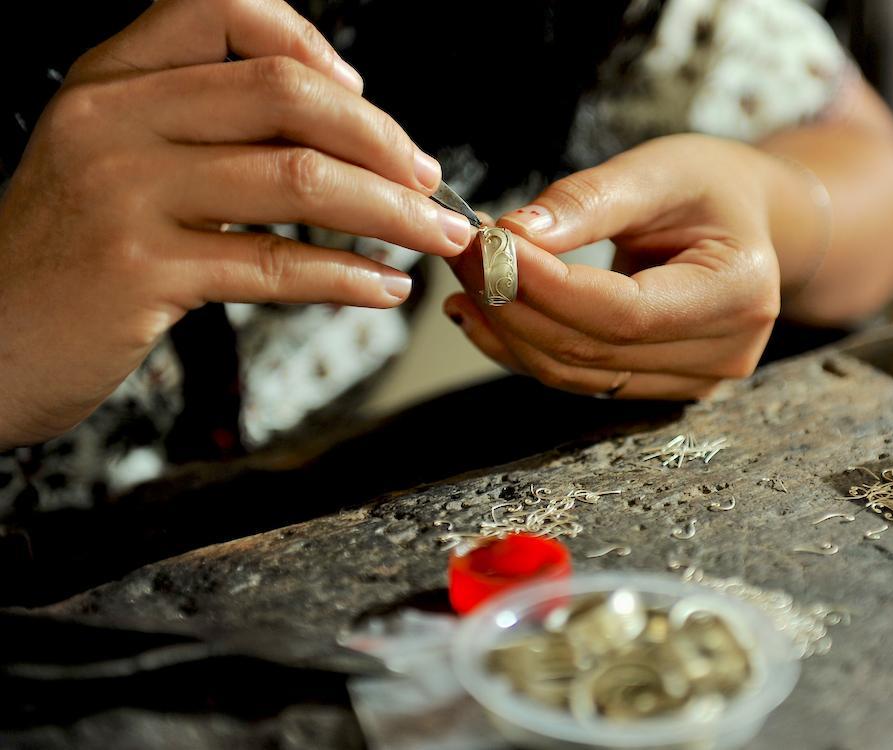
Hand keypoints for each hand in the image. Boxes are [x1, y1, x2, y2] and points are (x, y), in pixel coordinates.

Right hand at [0, 0, 475, 448]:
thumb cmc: (67, 253)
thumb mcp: (114, 159)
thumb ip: (202, 126)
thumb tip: (338, 127)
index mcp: (113, 78)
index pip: (222, 7)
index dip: (310, 43)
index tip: (362, 96)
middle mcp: (113, 119)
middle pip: (285, 94)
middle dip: (382, 139)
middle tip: (430, 180)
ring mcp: (124, 193)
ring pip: (298, 180)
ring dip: (391, 211)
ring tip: (437, 236)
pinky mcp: (140, 272)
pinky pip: (274, 266)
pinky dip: (349, 278)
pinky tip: (385, 286)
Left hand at [444, 134, 784, 399]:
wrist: (749, 222)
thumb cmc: (710, 186)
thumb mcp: (658, 170)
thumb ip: (590, 200)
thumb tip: (515, 232)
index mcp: (739, 293)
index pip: (625, 312)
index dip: (547, 286)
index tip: (486, 245)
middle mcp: (725, 352)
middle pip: (593, 350)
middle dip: (514, 303)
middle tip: (462, 250)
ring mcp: (695, 381)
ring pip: (576, 373)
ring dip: (507, 329)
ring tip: (466, 275)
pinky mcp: (661, 386)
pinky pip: (578, 377)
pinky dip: (523, 347)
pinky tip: (484, 310)